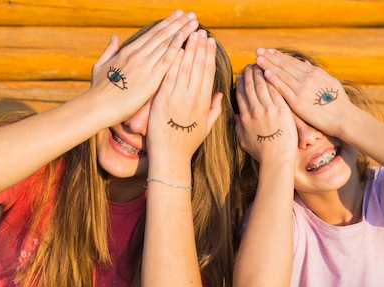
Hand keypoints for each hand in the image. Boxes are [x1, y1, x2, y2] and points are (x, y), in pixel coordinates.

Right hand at [90, 10, 199, 123]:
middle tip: (191, 15)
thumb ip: (109, 50)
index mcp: (127, 52)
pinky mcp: (150, 79)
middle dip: (178, 23)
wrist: (97, 106)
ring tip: (194, 22)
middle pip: (162, 35)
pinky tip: (185, 38)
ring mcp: (144, 65)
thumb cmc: (97, 90)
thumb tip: (114, 37)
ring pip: (166, 43)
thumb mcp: (100, 66)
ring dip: (182, 32)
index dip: (166, 23)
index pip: (151, 34)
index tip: (177, 15)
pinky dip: (176, 47)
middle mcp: (137, 55)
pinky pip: (166, 60)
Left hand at [146, 30, 222, 169]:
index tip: (210, 42)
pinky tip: (175, 49)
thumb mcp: (206, 128)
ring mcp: (177, 98)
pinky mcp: (162, 101)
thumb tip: (220, 95)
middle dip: (200, 47)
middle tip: (201, 32)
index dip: (209, 55)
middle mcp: (192, 98)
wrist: (171, 158)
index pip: (208, 73)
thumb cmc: (187, 145)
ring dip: (188, 49)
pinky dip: (172, 62)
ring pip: (185, 68)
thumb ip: (214, 110)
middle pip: (198, 67)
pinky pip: (168, 76)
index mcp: (203, 103)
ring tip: (189, 34)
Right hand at [234, 65, 296, 166]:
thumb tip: (235, 116)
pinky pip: (275, 90)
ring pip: (262, 85)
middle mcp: (254, 111)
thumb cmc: (261, 153)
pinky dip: (272, 80)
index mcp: (244, 118)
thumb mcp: (244, 141)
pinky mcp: (281, 109)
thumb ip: (238, 127)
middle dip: (249, 74)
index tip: (241, 75)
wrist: (276, 159)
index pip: (241, 95)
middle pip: (250, 87)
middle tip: (250, 65)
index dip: (241, 83)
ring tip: (260, 65)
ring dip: (260, 73)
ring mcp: (268, 109)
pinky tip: (272, 72)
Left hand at [255, 48, 351, 138]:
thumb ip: (316, 73)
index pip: (293, 62)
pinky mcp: (298, 102)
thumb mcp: (329, 83)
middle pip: (285, 65)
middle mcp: (307, 78)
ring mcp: (302, 89)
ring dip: (268, 65)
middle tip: (258, 50)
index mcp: (314, 73)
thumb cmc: (338, 103)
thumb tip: (305, 64)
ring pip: (282, 74)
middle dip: (270, 57)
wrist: (343, 118)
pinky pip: (283, 89)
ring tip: (257, 59)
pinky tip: (265, 73)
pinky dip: (273, 80)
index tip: (269, 51)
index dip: (280, 56)